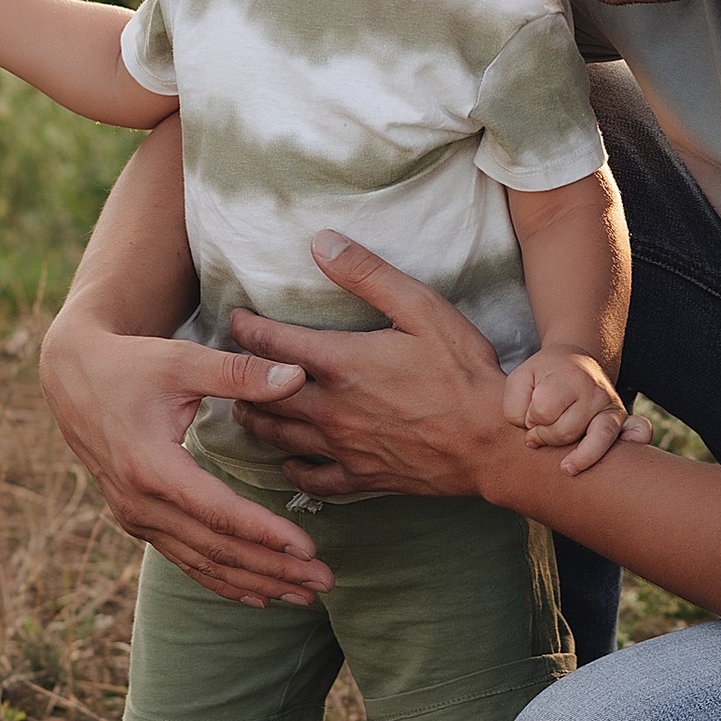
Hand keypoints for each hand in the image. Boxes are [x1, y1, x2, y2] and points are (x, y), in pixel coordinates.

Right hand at [37, 316, 333, 607]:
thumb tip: (297, 377)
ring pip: (202, 563)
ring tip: (303, 595)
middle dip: (273, 569)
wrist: (74, 380)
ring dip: (255, 583)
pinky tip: (258, 595)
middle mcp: (140, 502)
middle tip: (323, 581)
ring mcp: (136, 517)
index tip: (307, 549)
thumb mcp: (182, 360)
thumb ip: (240, 372)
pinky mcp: (138, 521)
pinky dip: (223, 581)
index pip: (217, 512)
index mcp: (151, 465)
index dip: (264, 533)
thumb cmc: (132, 366)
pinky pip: (185, 560)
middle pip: (215, 548)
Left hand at [228, 233, 527, 502]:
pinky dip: (291, 467)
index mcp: (341, 363)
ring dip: (254, 419)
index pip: (271, 344)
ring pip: (277, 436)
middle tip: (229, 366)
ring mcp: (343, 447)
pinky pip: (310, 478)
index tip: (236, 319)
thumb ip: (368, 274)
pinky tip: (288, 459)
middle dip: (239, 377)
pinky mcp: (361, 478)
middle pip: (263, 394)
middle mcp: (331, 409)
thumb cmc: (463, 372)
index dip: (246, 328)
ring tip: (244, 407)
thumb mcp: (422, 308)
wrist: (492, 442)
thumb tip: (321, 242)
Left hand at [503, 347, 647, 476]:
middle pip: (566, 431)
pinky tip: (626, 449)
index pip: (543, 412)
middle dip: (545, 438)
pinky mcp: (622, 419)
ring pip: (597, 440)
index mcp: (567, 376)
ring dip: (576, 456)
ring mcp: (611, 405)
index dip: (528, 419)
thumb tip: (532, 434)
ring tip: (566, 469)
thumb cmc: (543, 376)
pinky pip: (638, 431)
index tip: (528, 416)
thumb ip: (514, 406)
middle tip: (537, 433)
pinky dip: (635, 440)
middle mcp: (594, 390)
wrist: (573, 361)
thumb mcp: (520, 381)